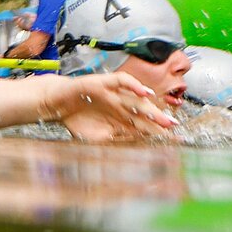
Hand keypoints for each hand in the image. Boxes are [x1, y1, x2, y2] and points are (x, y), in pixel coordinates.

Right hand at [45, 72, 175, 141]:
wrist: (56, 105)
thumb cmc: (76, 121)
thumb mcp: (98, 138)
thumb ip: (117, 141)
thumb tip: (138, 150)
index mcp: (122, 119)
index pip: (145, 126)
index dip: (159, 133)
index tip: (175, 141)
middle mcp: (122, 105)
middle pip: (145, 113)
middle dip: (160, 121)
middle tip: (173, 128)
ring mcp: (115, 93)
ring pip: (137, 99)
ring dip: (151, 108)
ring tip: (164, 118)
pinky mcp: (104, 82)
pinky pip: (122, 81)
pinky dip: (134, 85)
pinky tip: (144, 93)